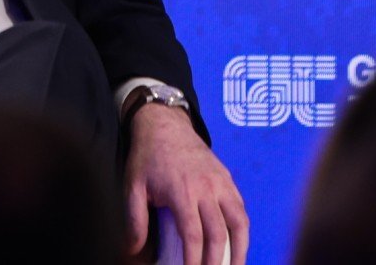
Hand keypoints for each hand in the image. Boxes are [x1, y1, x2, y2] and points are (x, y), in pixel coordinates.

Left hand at [124, 103, 247, 264]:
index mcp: (182, 191)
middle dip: (216, 262)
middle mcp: (206, 188)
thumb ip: (134, 220)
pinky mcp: (227, 178)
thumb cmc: (147, 157)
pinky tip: (238, 244)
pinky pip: (241, 208)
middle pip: (219, 234)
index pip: (194, 235)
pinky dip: (243, 229)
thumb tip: (133, 251)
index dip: (195, 260)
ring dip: (240, 249)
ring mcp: (221, 182)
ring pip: (239, 222)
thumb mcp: (132, 186)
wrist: (164, 124)